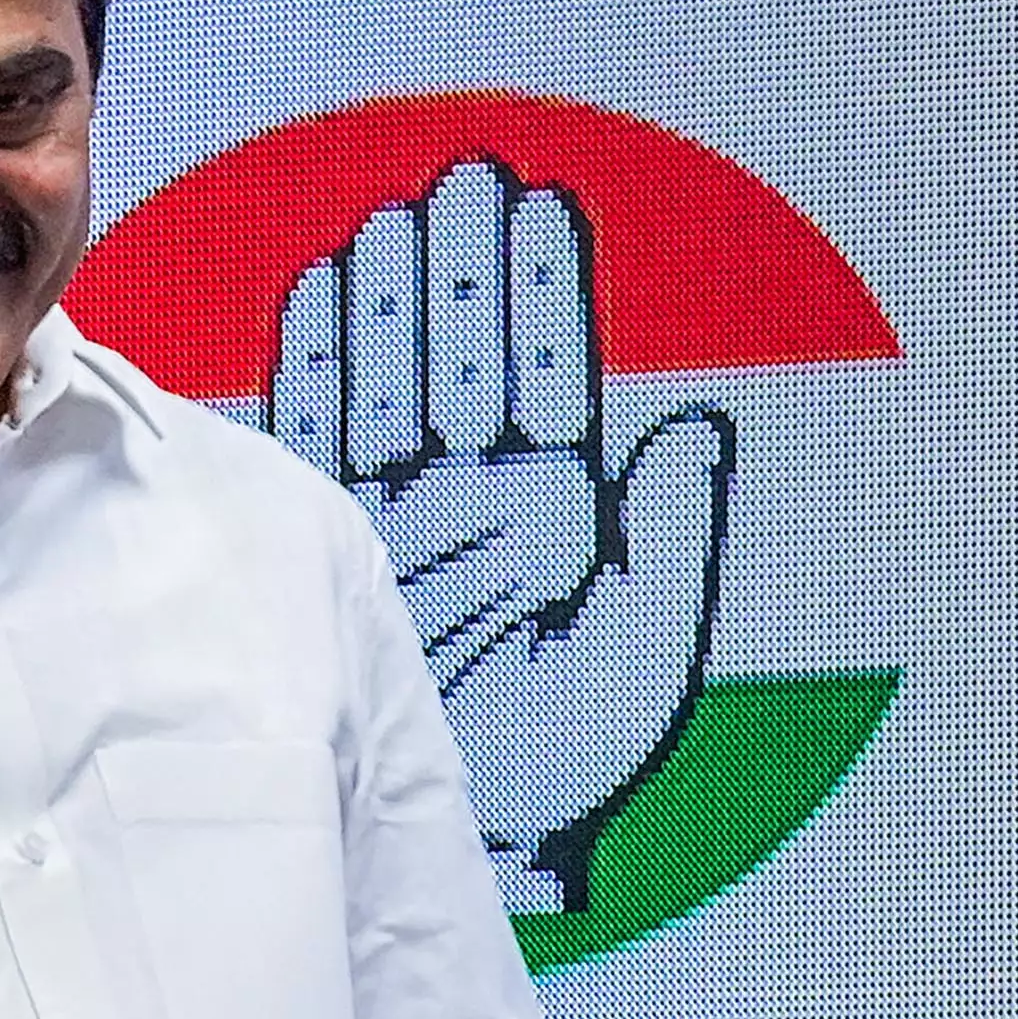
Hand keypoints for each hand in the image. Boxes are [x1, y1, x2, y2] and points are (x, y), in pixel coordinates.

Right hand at [268, 157, 727, 911]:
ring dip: (396, 301)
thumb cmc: (568, 760)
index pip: (540, 372)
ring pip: (394, 382)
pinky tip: (330, 300)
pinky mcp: (348, 544)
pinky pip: (326, 438)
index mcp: (554, 510)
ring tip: (398, 219)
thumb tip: (694, 429)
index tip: (533, 206)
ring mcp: (407, 515)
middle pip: (461, 358)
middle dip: (461, 269)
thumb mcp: (645, 651)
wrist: (486, 837)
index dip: (536, 289)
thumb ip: (669, 538)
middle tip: (459, 181)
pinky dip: (323, 369)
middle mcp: (475, 498)